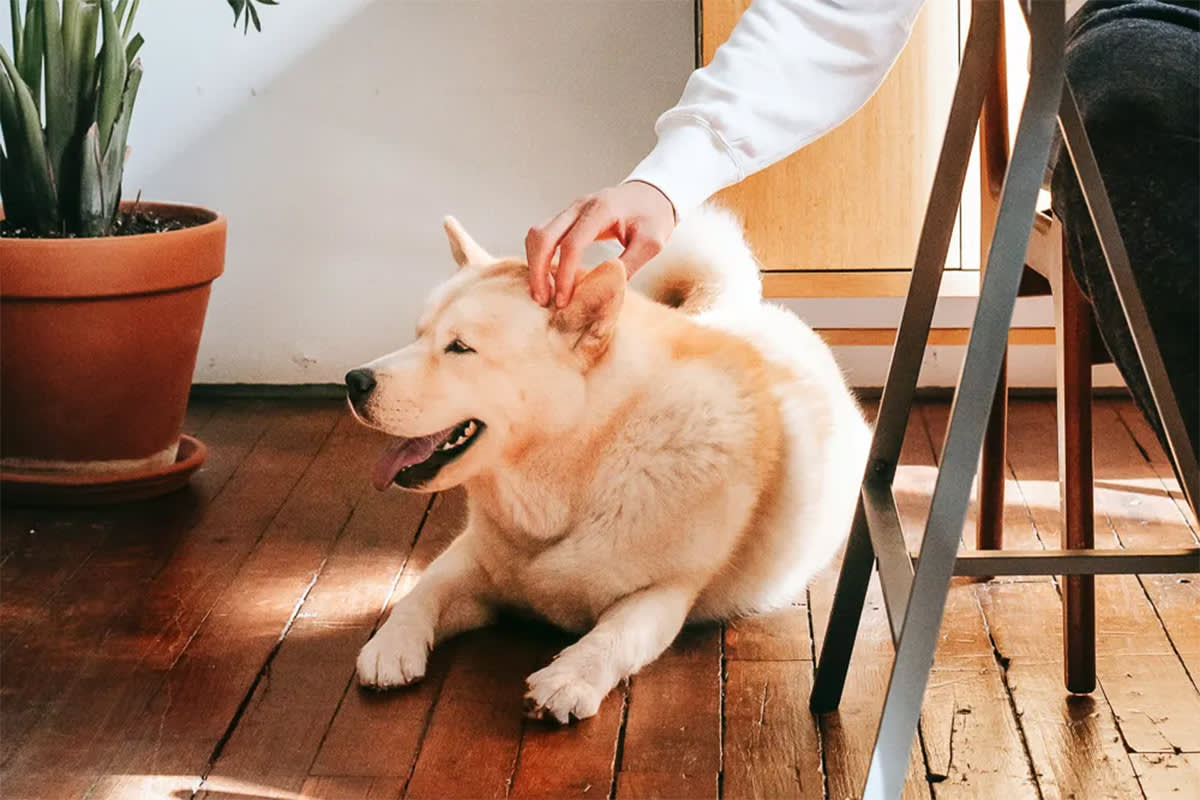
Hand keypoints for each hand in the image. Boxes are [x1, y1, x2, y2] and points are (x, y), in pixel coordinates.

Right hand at [526, 181, 675, 307]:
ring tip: (542, 293)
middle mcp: (580, 206)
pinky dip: (539, 256)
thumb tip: (606, 289)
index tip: (564, 301)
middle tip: (542, 300)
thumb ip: (629, 263)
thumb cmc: (654, 217)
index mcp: (601, 210)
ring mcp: (571, 210)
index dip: (564, 275)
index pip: (572, 244)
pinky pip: (543, 235)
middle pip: (543, 236)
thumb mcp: (652, 242)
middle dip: (538, 270)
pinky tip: (547, 278)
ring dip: (535, 263)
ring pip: (537, 233)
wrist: (652, 193)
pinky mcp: (568, 217)